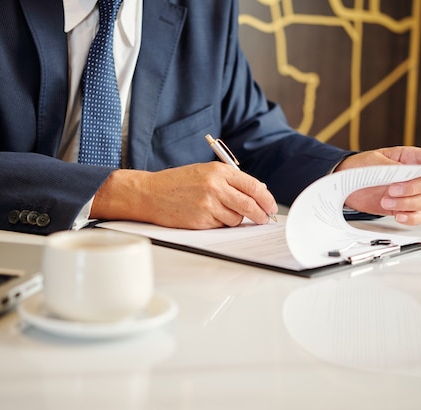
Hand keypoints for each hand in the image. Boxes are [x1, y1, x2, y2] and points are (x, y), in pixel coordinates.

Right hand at [91, 162, 277, 228]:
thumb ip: (231, 180)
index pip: (253, 186)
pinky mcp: (201, 220)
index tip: (271, 206)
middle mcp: (216, 186)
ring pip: (237, 219)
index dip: (266, 199)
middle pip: (250, 205)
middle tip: (263, 218)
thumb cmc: (177, 183)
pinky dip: (220, 225)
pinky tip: (208, 217)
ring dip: (234, 219)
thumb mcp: (205, 172)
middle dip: (260, 215)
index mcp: (219, 171)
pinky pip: (222, 227)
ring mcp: (209, 204)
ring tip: (219, 212)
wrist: (150, 193)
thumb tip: (258, 191)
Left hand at [335, 147, 420, 224]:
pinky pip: (417, 216)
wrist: (344, 186)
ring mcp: (408, 193)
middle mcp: (411, 176)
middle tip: (392, 189)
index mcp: (407, 158)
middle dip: (413, 188)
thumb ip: (392, 167)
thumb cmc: (358, 168)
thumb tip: (410, 170)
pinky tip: (399, 216)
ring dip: (406, 204)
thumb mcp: (373, 162)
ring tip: (385, 201)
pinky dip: (411, 218)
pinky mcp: (401, 208)